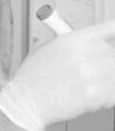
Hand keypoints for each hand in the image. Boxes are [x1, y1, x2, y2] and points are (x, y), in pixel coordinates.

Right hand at [0, 20, 114, 130]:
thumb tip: (94, 42)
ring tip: (91, 86)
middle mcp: (83, 53)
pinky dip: (108, 97)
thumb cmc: (32, 79)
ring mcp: (90, 73)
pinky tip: (93, 98)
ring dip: (108, 81)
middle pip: (113, 53)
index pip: (109, 28)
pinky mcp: (95, 93)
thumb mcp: (45, 49)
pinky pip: (114, 93)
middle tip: (97, 73)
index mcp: (73, 39)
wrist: (25, 102)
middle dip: (107, 64)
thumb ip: (71, 44)